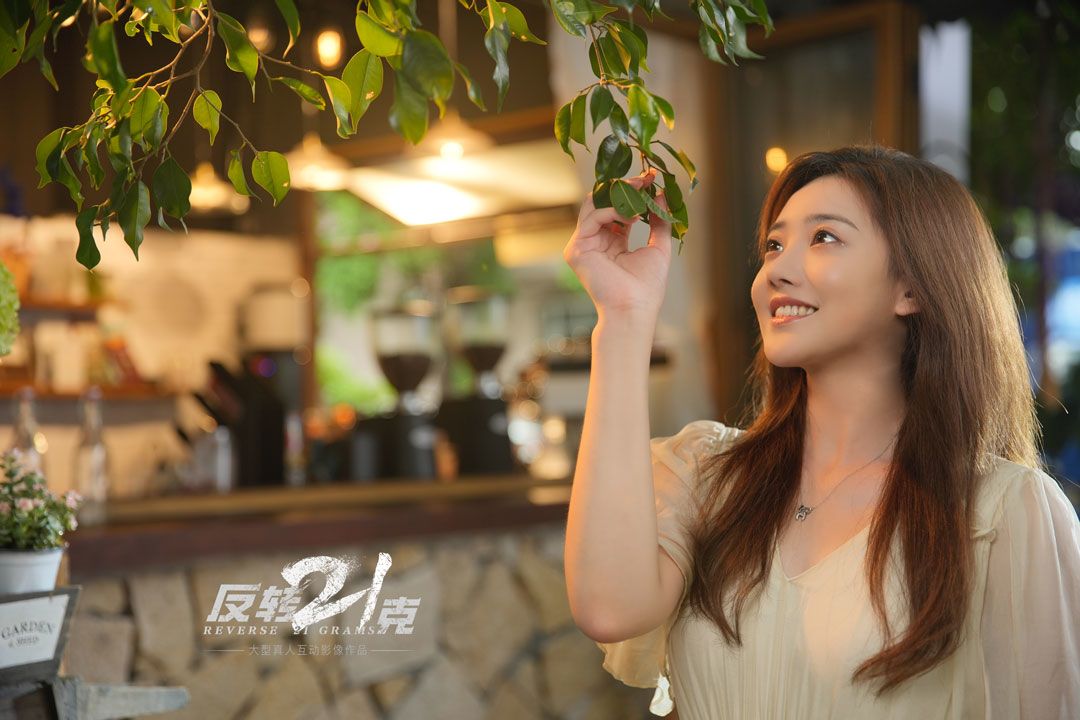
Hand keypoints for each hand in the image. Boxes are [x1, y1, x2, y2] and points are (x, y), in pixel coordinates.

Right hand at [563, 169, 672, 318]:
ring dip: (619, 194)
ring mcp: (583, 245)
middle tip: (646, 178)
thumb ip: (658, 221)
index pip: (617, 209)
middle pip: (602, 202)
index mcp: (611, 242)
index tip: (652, 179)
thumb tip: (661, 195)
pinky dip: (612, 210)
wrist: (634, 308)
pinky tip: (631, 215)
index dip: (633, 193)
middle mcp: (594, 242)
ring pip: (593, 205)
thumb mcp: (658, 247)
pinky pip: (592, 218)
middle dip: (625, 187)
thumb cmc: (646, 287)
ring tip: (640, 192)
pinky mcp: (576, 250)